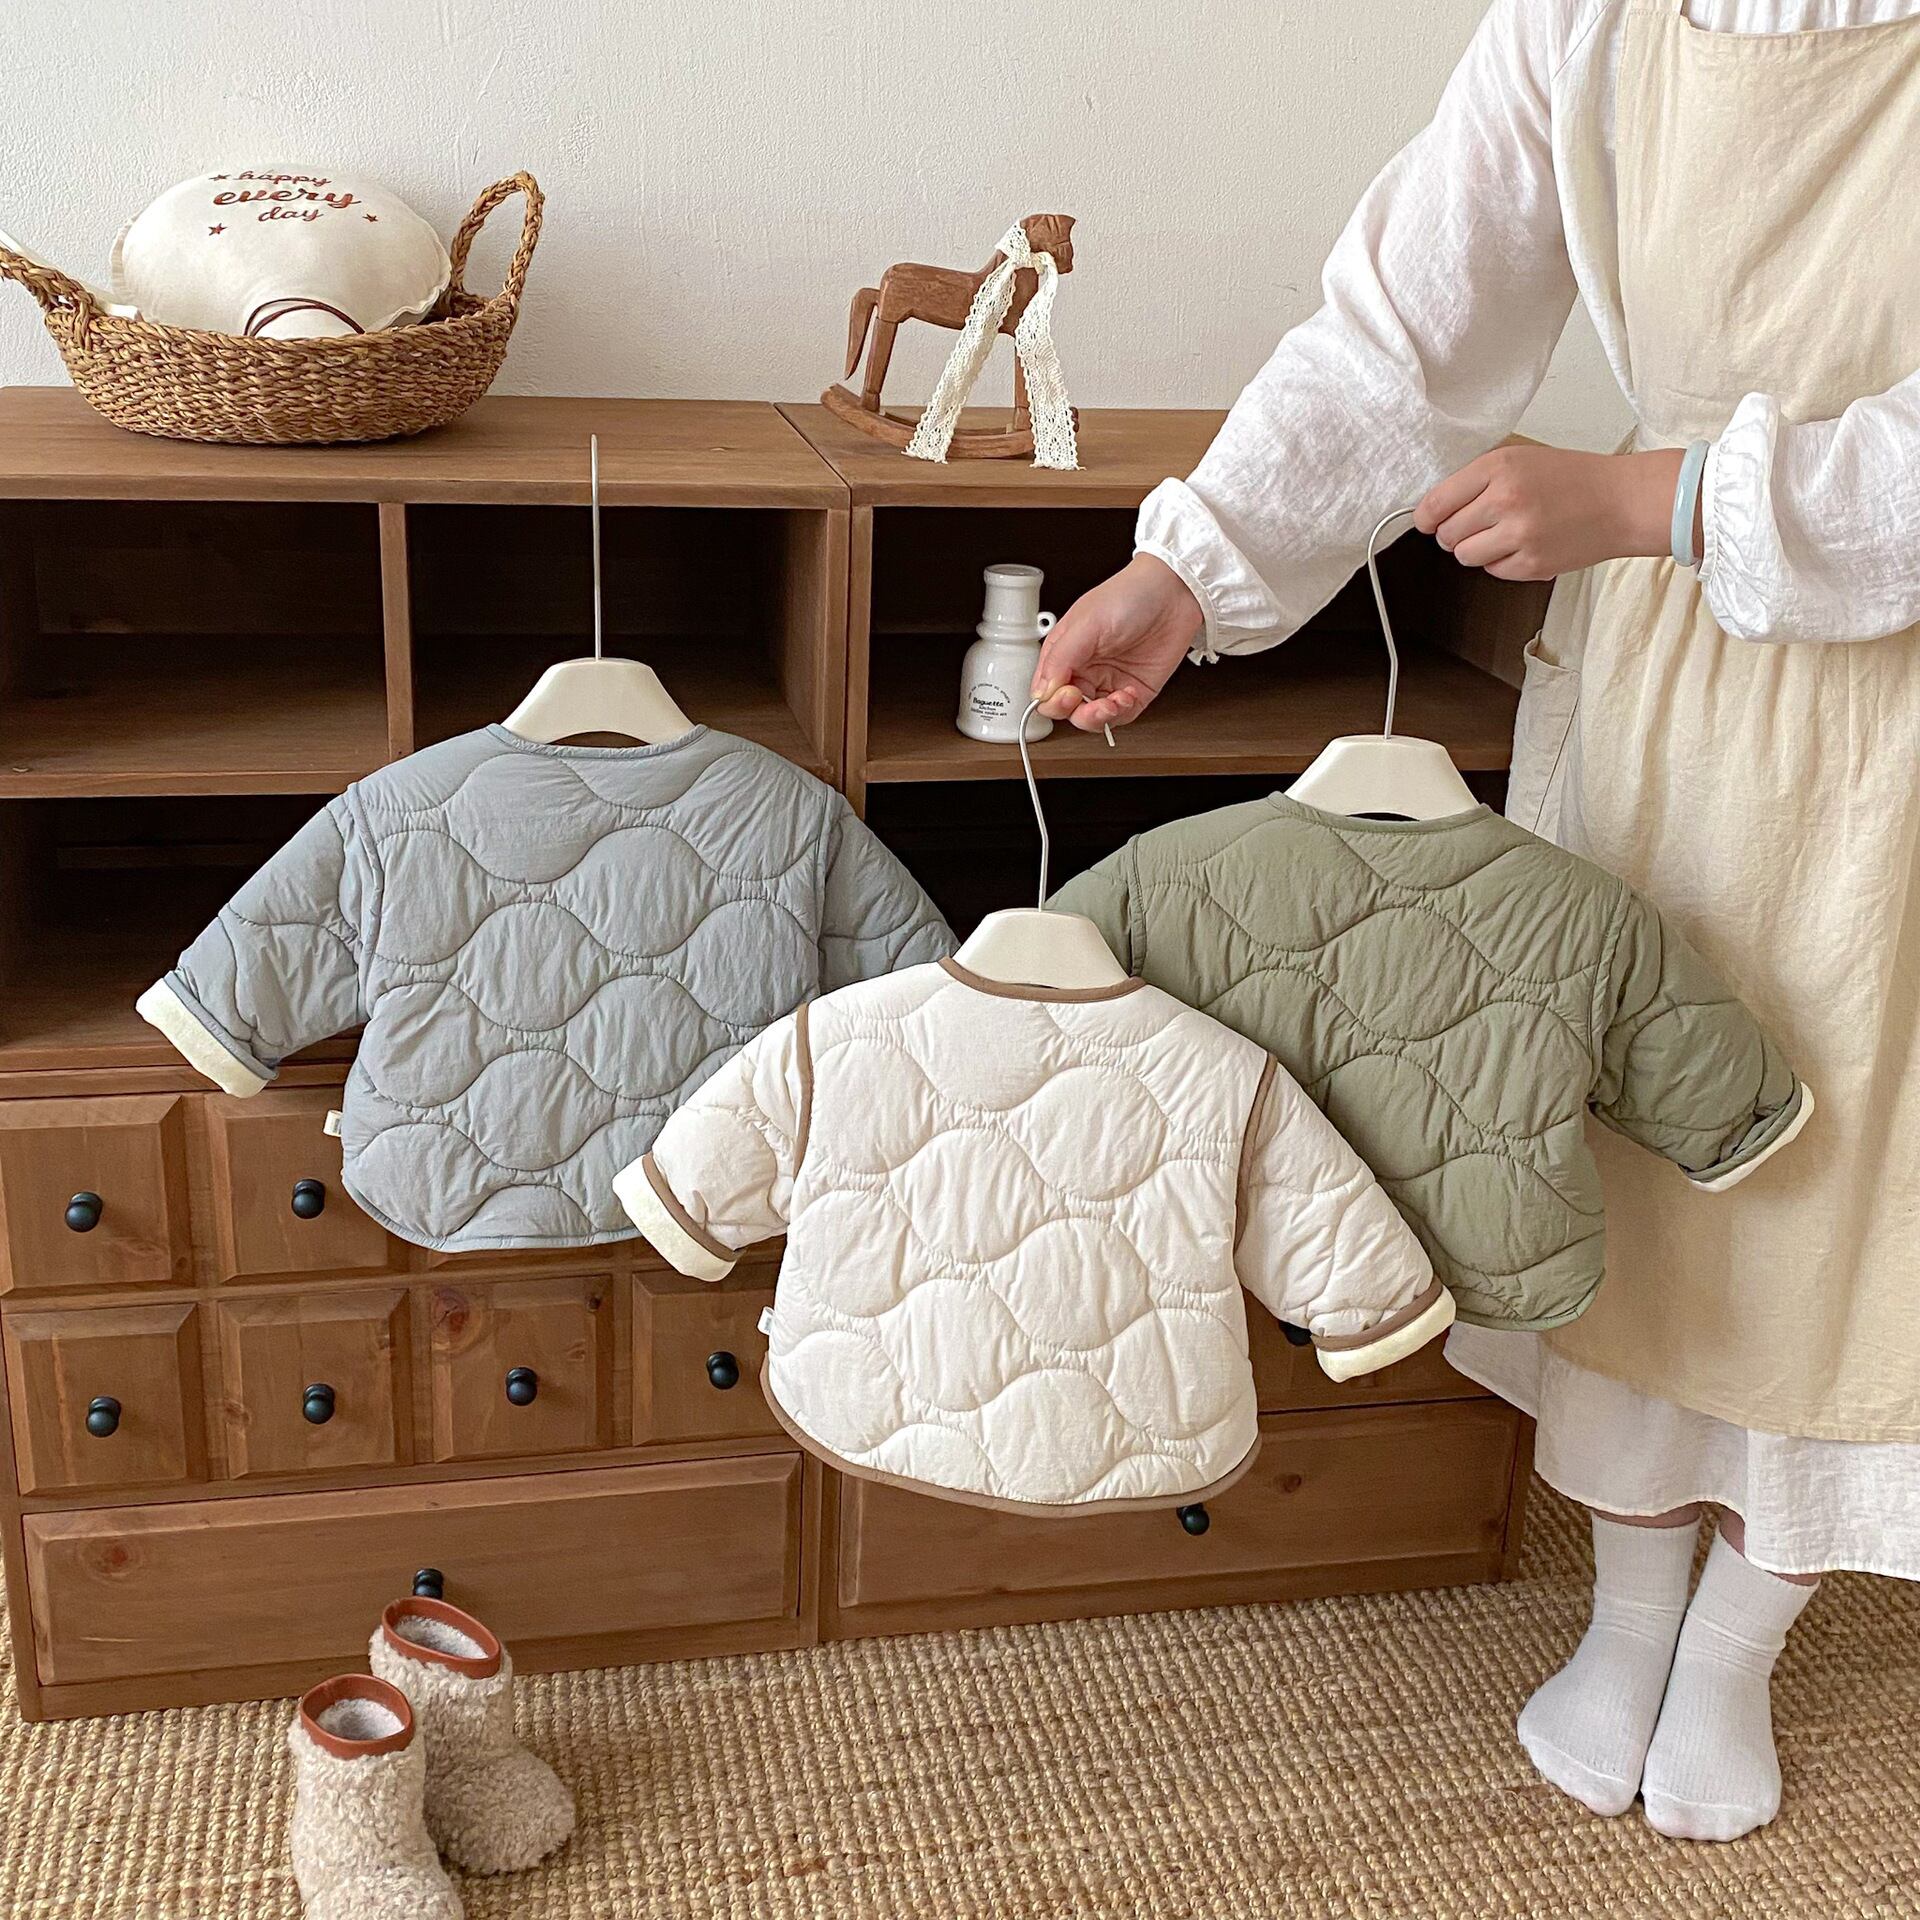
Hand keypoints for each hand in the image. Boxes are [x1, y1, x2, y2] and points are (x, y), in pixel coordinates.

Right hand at [1030, 554, 1203, 730]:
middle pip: (1066, 710)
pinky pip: (1120, 717)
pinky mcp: (1133, 691)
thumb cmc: (1130, 595)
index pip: (1045, 691)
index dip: (1052, 700)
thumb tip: (1043, 690)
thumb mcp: (1086, 624)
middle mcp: (1084, 669)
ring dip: (1099, 717)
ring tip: (1112, 702)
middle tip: (1087, 700)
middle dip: (1076, 712)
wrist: (1174, 593)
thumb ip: (1060, 659)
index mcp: (1065, 652)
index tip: (1067, 693)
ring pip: (1091, 718)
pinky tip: (1127, 696)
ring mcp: (1109, 681)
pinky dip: (1122, 713)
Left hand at [1415, 444, 1695, 579]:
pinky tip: (1524, 544)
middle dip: (1455, 533)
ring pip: (1464, 556)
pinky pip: (1492, 571)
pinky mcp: (1531, 565)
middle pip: (1446, 534)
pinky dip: (1501, 562)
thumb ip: (1476, 480)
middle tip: (1479, 525)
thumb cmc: (1572, 478)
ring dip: (1476, 549)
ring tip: (1503, 534)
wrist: (1621, 501)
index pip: (1435, 503)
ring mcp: (1518, 535)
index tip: (1427, 521)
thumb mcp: (1520, 458)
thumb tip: (1431, 510)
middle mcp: (1505, 500)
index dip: (1426, 517)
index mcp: (1498, 468)